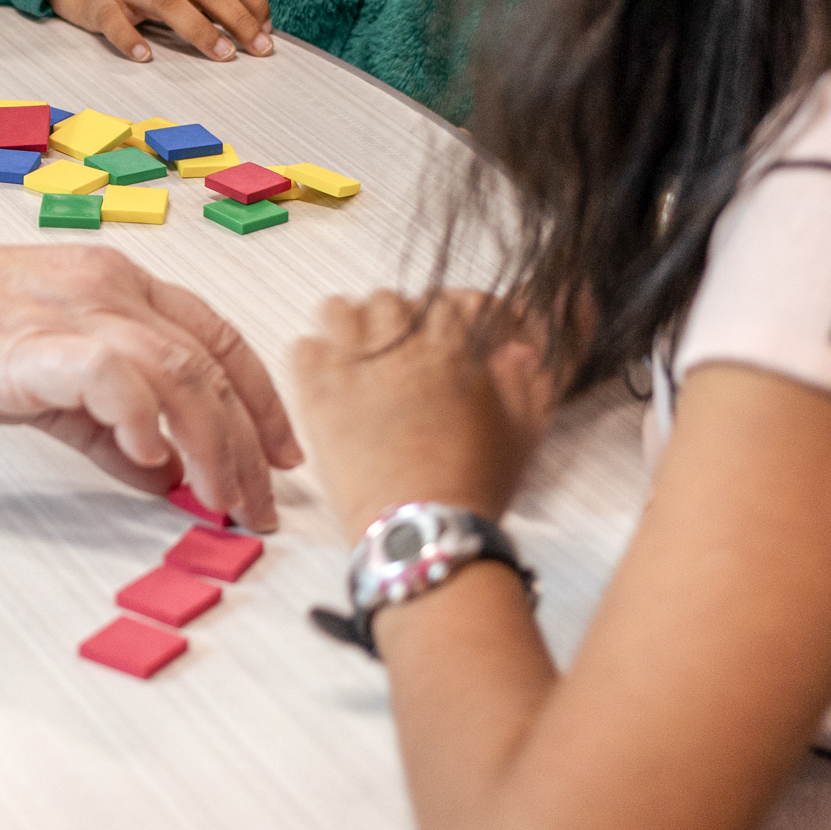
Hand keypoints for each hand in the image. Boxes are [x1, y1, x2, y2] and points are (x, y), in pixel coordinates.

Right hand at [0, 226, 301, 526]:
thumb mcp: (44, 375)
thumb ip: (104, 422)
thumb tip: (162, 471)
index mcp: (114, 287)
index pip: (218, 339)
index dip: (262, 402)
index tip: (279, 458)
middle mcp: (104, 288)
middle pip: (210, 364)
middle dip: (246, 446)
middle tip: (256, 508)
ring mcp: (66, 311)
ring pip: (177, 368)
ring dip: (212, 443)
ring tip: (219, 499)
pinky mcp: (24, 342)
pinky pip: (107, 371)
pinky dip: (139, 417)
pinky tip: (147, 461)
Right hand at [50, 0, 274, 62]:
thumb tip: (240, 14)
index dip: (254, 1)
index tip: (268, 30)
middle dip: (239, 19)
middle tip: (260, 50)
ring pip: (168, 1)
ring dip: (200, 28)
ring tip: (222, 55)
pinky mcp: (96, 2)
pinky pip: (113, 19)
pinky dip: (129, 38)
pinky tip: (144, 56)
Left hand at [293, 290, 554, 537]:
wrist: (421, 530)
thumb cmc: (475, 485)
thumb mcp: (522, 432)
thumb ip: (526, 380)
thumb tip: (517, 350)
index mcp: (454, 347)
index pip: (447, 299)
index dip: (453, 318)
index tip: (454, 339)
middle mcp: (400, 346)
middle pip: (392, 300)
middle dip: (401, 324)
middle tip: (406, 357)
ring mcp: (353, 366)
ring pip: (340, 310)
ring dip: (353, 329)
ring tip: (364, 361)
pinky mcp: (317, 393)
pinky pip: (303, 347)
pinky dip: (316, 359)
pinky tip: (334, 384)